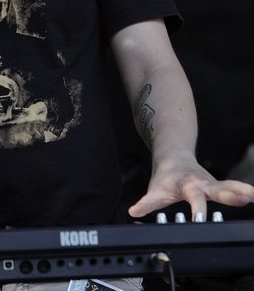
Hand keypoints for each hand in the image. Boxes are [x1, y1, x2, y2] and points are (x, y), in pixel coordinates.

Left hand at [129, 152, 253, 220]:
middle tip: (241, 200)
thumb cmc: (166, 176)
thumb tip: (134, 212)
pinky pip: (235, 188)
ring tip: (253, 196)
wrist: (173, 155)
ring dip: (242, 191)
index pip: (192, 199)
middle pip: (217, 189)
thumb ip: (147, 203)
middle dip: (228, 195)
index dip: (196, 211)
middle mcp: (202, 183)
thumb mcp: (155, 189)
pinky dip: (246, 192)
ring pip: (230, 186)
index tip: (200, 220)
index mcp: (187, 185)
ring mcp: (212, 184)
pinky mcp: (219, 186)